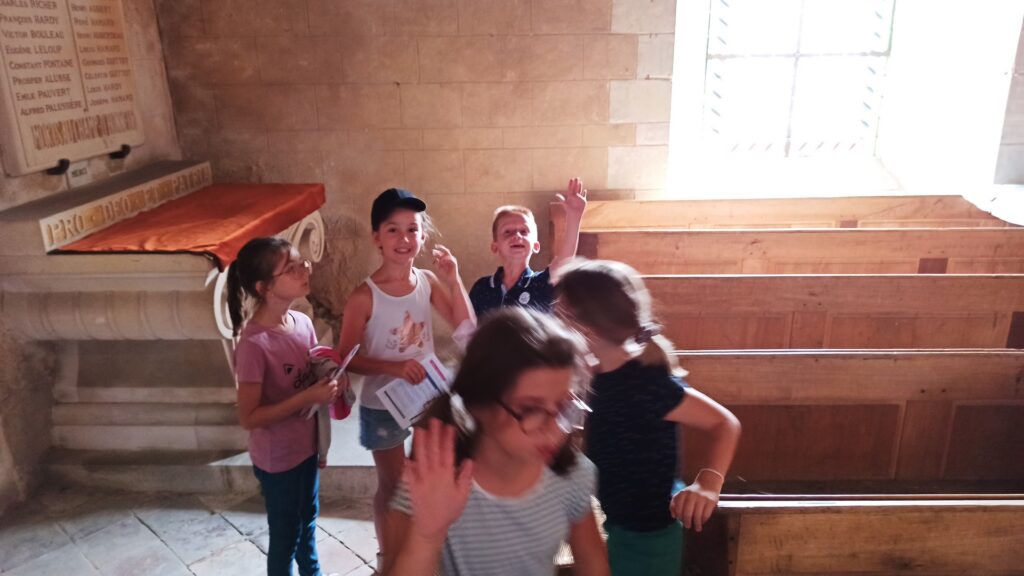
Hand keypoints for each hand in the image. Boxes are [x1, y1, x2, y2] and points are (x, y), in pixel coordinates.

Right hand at [304, 377, 338, 405]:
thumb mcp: (318, 384)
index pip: (334, 384)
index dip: (334, 381)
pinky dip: (333, 396)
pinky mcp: (327, 402)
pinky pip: (333, 398)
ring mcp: (328, 398)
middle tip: (331, 384)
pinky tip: (330, 394)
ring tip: (330, 389)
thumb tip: (329, 378)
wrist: (308, 398)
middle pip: (336, 389)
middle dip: (334, 386)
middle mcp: (329, 394)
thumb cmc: (311, 391)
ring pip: (335, 393)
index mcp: (327, 388)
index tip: (333, 380)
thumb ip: (324, 380)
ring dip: (334, 391)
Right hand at [394, 359, 426, 383]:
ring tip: (417, 383)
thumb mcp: (407, 364)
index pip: (421, 367)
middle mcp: (410, 364)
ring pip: (415, 377)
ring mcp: (406, 369)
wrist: (389, 367)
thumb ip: (414, 367)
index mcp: (412, 361)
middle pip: (419, 373)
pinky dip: (412, 382)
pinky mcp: (403, 374)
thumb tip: (421, 374)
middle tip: (421, 381)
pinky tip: (413, 383)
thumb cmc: (398, 366)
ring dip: (417, 381)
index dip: (424, 373)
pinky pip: (410, 379)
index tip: (425, 377)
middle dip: (421, 378)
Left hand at [405, 419, 474, 540]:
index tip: (449, 427)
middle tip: (434, 421)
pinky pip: (408, 470)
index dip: (448, 439)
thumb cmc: (448, 511)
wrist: (430, 526)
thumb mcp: (462, 495)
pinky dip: (407, 461)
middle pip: (433, 451)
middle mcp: (432, 474)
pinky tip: (407, 452)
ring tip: (420, 429)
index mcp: (446, 475)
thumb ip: (465, 477)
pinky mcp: (411, 484)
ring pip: (420, 457)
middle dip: (434, 435)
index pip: (447, 452)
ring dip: (420, 442)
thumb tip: (469, 461)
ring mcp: (420, 479)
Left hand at [431, 244, 459, 285]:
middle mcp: (449, 258)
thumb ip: (436, 264)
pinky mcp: (454, 263)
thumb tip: (435, 260)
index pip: (441, 253)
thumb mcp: (438, 268)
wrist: (450, 280)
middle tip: (436, 247)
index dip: (437, 251)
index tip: (432, 250)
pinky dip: (446, 258)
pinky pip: (450, 258)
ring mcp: (452, 260)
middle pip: (445, 251)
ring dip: (442, 254)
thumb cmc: (444, 274)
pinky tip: (442, 260)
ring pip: (448, 253)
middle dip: (440, 248)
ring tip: (438, 255)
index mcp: (445, 259)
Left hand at [555, 177, 586, 217]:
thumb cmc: (569, 210)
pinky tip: (585, 190)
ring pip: (580, 191)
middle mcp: (574, 196)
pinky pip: (584, 196)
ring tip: (580, 182)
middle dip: (576, 183)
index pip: (571, 188)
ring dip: (580, 187)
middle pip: (575, 188)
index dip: (571, 184)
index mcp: (570, 196)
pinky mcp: (583, 201)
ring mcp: (579, 198)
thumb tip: (556, 195)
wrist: (574, 215)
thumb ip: (561, 199)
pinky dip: (584, 193)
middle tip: (576, 178)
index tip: (571, 179)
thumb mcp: (565, 203)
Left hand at [670, 480, 719, 531]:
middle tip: (688, 526)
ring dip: (696, 524)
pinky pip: (706, 514)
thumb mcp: (682, 494)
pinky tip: (702, 522)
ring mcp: (702, 498)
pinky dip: (703, 520)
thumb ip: (674, 503)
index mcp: (683, 494)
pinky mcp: (711, 501)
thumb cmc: (692, 492)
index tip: (681, 521)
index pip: (678, 508)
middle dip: (687, 522)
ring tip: (697, 528)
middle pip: (687, 513)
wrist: (708, 483)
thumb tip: (673, 516)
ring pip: (697, 515)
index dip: (679, 516)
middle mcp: (692, 495)